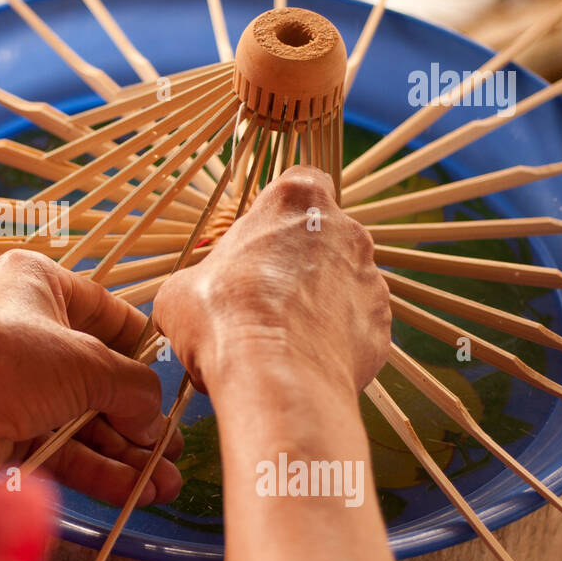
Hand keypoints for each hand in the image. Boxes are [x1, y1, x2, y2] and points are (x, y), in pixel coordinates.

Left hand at [0, 249, 182, 506]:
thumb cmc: (2, 362)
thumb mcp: (85, 363)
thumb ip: (132, 386)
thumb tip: (155, 416)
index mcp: (38, 284)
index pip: (108, 312)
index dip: (144, 348)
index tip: (175, 381)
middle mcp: (26, 329)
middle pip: (99, 375)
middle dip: (140, 416)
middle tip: (175, 447)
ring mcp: (15, 383)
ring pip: (83, 418)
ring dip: (127, 451)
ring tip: (167, 482)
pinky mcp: (6, 429)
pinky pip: (63, 446)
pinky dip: (100, 468)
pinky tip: (138, 489)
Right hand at [151, 165, 389, 394]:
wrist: (276, 379)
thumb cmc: (223, 319)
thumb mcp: (180, 291)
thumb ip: (198, 279)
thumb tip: (190, 299)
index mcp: (296, 202)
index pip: (303, 181)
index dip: (282, 211)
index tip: (262, 237)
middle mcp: (345, 230)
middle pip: (324, 236)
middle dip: (298, 262)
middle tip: (262, 297)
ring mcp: (371, 278)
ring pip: (343, 282)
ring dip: (317, 302)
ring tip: (281, 337)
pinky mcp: (382, 325)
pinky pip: (356, 326)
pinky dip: (334, 339)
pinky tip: (303, 359)